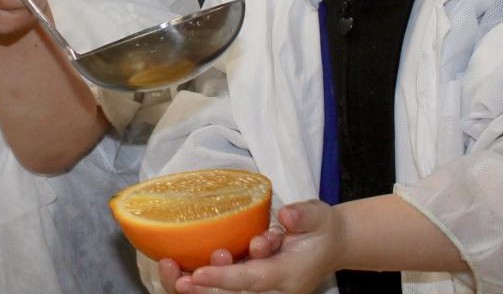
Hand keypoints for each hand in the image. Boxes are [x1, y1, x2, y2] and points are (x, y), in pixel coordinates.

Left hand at [173, 201, 343, 293]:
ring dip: (200, 289)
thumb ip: (304, 216)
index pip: (253, 279)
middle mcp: (274, 290)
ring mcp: (263, 292)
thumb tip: (287, 216)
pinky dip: (204, 284)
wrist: (330, 245)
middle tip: (179, 280)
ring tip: (173, 275)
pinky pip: (226, 290)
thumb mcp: (318, 216)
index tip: (198, 274)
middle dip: (205, 289)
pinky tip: (179, 274)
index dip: (225, 278)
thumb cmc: (320, 229)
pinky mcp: (253, 287)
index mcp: (288, 275)